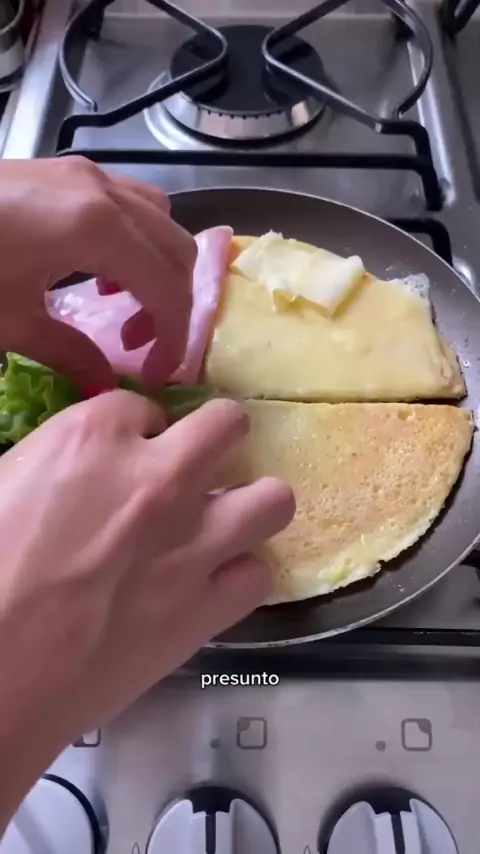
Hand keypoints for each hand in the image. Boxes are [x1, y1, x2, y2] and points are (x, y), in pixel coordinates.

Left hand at [0, 156, 195, 390]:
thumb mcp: (11, 322)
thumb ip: (69, 355)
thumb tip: (106, 388)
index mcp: (98, 228)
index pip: (167, 288)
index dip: (172, 338)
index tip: (156, 375)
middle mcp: (105, 192)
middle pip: (176, 251)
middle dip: (170, 305)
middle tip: (138, 348)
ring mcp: (87, 174)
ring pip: (159, 221)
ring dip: (156, 269)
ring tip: (120, 307)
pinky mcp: (68, 172)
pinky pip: (129, 205)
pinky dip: (134, 242)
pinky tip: (97, 271)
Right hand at [0, 394, 293, 823]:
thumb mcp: (2, 483)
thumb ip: (56, 461)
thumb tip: (83, 464)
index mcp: (93, 439)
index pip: (141, 405)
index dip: (133, 430)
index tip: (122, 457)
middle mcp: (159, 479)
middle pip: (229, 424)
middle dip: (215, 438)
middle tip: (192, 468)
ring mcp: (194, 544)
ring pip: (273, 499)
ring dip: (249, 505)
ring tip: (222, 523)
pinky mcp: (207, 609)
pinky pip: (259, 575)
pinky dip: (238, 576)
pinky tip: (211, 584)